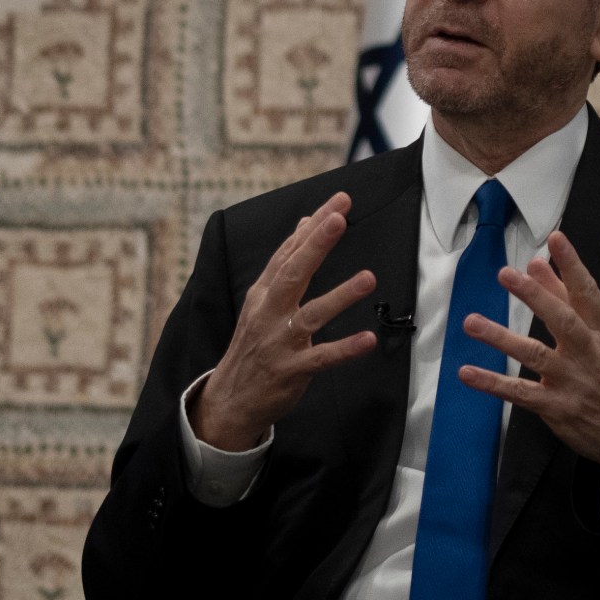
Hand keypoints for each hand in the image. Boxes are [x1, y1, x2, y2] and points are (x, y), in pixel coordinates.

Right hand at [191, 193, 378, 450]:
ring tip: (369, 277)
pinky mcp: (292, 370)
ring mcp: (280, 342)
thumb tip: (307, 221)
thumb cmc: (254, 343)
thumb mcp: (263, 299)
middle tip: (339, 219)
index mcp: (264, 293)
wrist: (230, 398)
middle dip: (316, 245)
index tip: (338, 203)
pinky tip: (368, 339)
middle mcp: (270, 313)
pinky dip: (344, 349)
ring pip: (311, 315)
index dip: (313, 227)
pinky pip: (322, 358)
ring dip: (340, 296)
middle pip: (293, 273)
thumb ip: (286, 261)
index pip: (288, 252)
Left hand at [461, 231, 599, 492]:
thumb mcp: (598, 335)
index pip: (587, 293)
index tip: (556, 239)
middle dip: (536, 296)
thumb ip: (565, 297)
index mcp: (599, 331)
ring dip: (501, 338)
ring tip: (472, 322)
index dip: (572, 265)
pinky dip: (493, 383)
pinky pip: (519, 393)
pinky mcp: (554, 406)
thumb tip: (539, 263)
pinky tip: (468, 373)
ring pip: (534, 355)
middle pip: (562, 320)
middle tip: (508, 275)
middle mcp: (586, 352)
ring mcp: (570, 380)